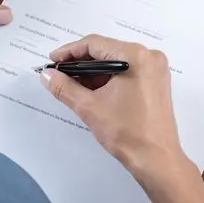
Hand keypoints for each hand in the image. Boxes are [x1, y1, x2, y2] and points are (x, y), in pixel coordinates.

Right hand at [40, 35, 188, 178]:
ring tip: (71, 85)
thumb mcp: (89, 107)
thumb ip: (64, 87)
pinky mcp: (156, 82)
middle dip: (80, 63)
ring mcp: (155, 69)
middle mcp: (149, 57)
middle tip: (59, 74)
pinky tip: (91, 90)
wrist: (156, 159)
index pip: (95, 44)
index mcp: (135, 56)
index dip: (69, 51)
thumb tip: (47, 75)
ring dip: (93, 72)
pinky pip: (127, 72)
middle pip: (106, 50)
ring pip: (116, 62)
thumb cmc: (127, 132)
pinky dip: (108, 79)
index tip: (52, 61)